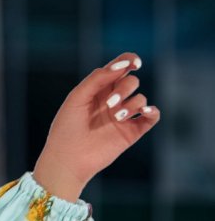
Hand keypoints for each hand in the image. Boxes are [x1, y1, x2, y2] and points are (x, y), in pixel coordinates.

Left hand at [32, 51, 160, 199]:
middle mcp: (113, 101)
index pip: (121, 67)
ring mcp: (123, 117)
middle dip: (124, 88)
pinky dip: (153, 112)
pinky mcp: (130, 133)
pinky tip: (146, 111)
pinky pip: (151, 118)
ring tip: (116, 117)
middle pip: (131, 82)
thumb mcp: (78, 97)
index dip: (130, 60)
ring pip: (141, 98)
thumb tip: (123, 65)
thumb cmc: (67, 128)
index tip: (135, 63)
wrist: (67, 160)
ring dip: (132, 104)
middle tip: (110, 104)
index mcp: (99, 89)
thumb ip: (98, 78)